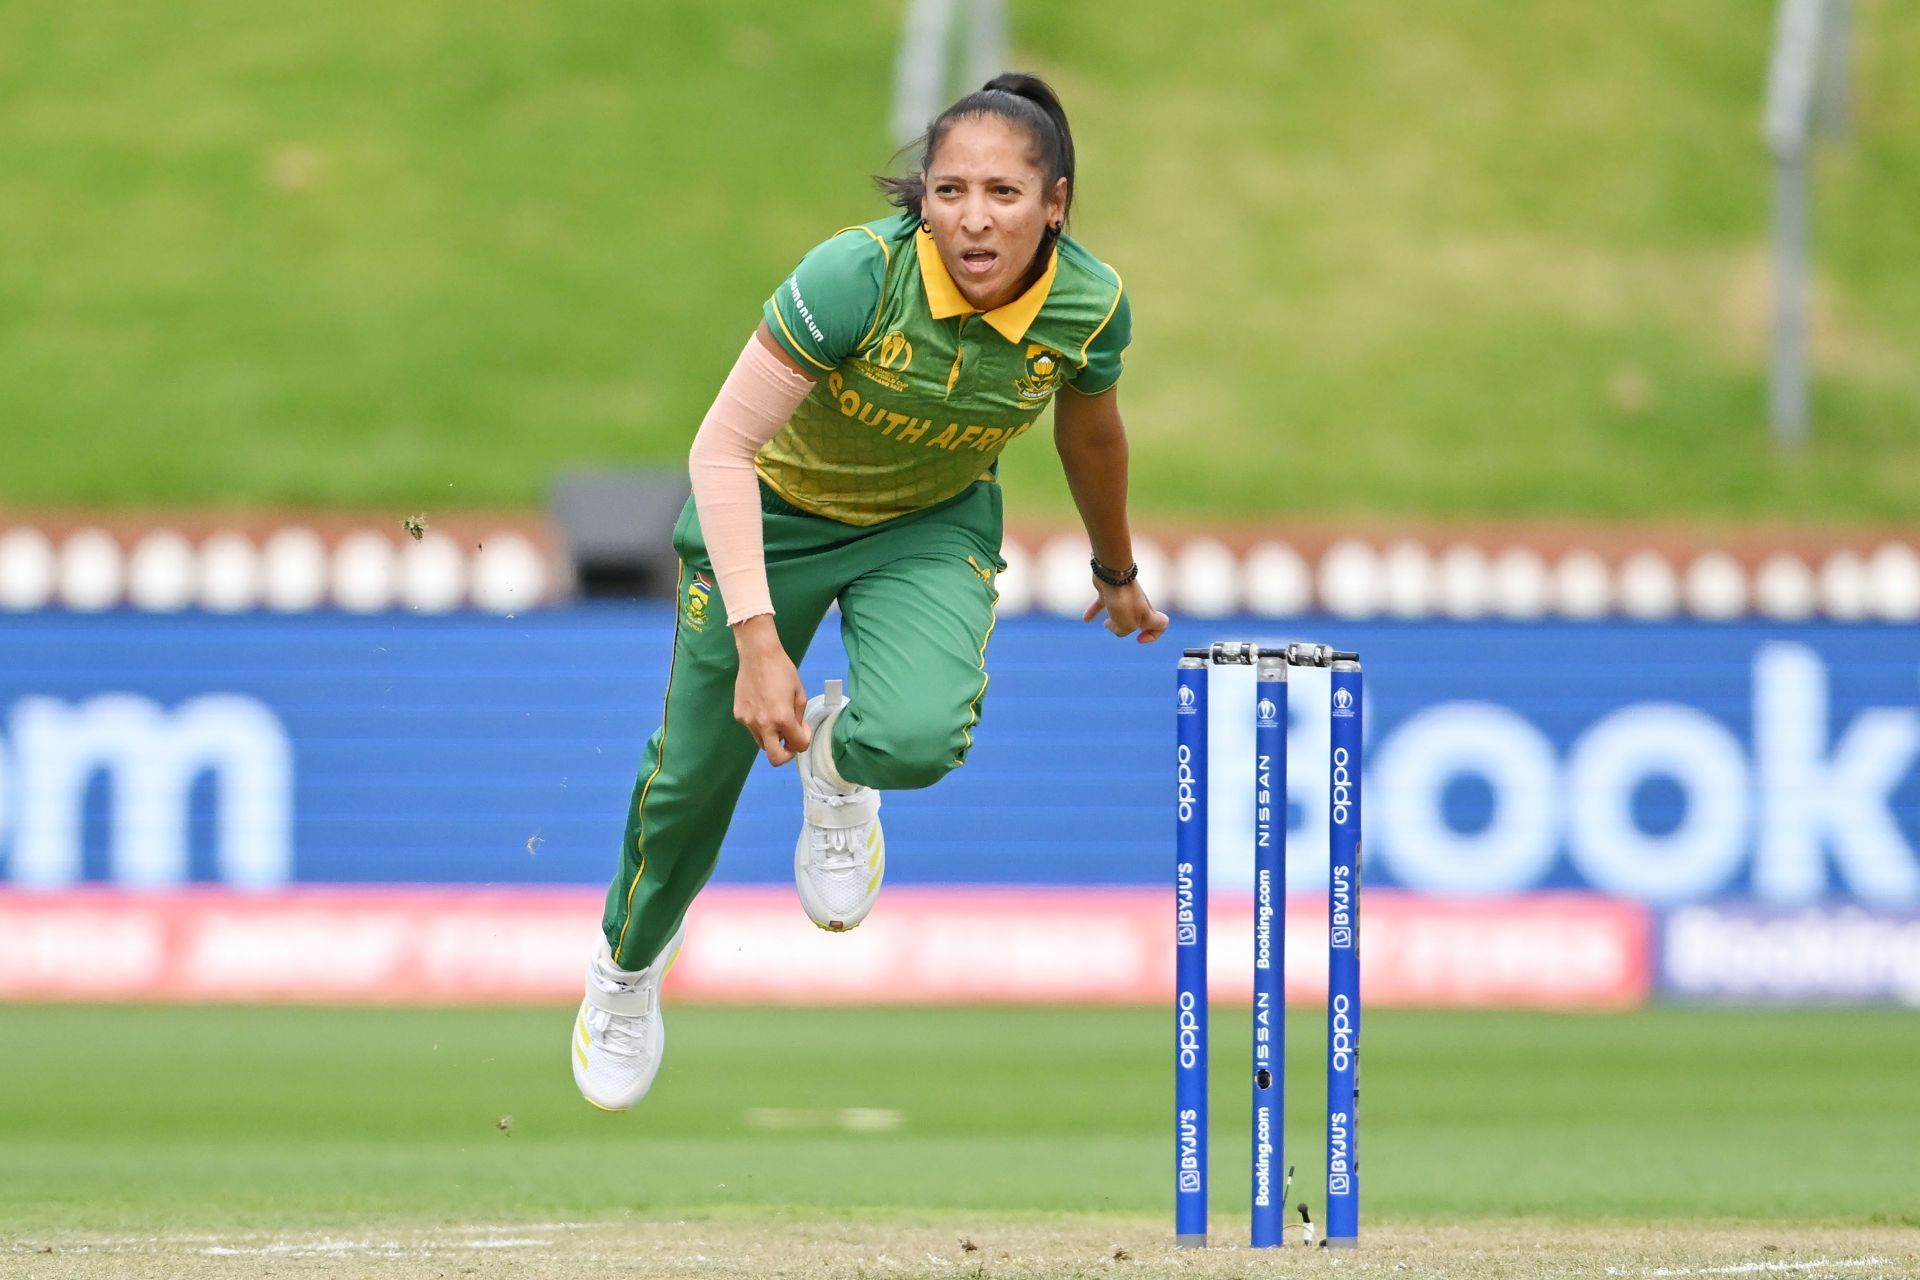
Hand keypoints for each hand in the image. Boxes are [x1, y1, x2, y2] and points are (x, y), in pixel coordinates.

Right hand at [731, 617, 810, 764]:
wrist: (757, 654)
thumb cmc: (783, 671)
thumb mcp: (800, 694)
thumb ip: (799, 717)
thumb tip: (797, 732)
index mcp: (782, 718)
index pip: (797, 746)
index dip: (803, 741)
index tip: (802, 730)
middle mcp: (763, 724)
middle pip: (775, 758)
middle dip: (786, 754)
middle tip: (790, 742)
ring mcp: (748, 721)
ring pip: (762, 744)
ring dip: (772, 738)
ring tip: (776, 719)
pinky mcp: (738, 715)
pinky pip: (752, 729)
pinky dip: (760, 725)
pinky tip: (762, 706)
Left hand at [1083, 578, 1169, 643]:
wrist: (1113, 575)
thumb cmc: (1123, 601)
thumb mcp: (1126, 625)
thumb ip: (1121, 631)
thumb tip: (1109, 624)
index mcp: (1148, 614)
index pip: (1162, 624)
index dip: (1153, 636)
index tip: (1138, 638)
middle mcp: (1138, 605)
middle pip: (1139, 619)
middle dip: (1129, 628)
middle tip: (1120, 627)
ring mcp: (1124, 597)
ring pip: (1121, 611)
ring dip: (1113, 620)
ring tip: (1105, 624)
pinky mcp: (1110, 591)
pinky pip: (1103, 604)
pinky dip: (1095, 611)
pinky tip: (1086, 619)